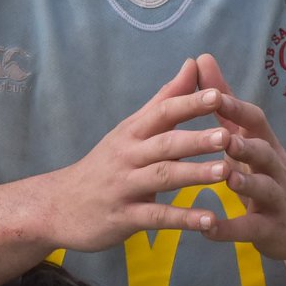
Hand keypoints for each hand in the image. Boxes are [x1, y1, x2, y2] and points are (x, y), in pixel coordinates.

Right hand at [44, 58, 238, 252]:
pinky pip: (156, 217)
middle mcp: (128, 156)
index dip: (189, 103)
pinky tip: (209, 221)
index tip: (218, 94)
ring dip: (194, 175)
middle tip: (227, 136)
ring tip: (225, 172)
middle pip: (164, 144)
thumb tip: (192, 64)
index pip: (162, 112)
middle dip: (196, 140)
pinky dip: (182, 219)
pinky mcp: (124, 218)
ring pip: (162, 178)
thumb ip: (164, 100)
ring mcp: (124, 187)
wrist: (58, 206)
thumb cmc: (105, 164)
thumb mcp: (130, 130)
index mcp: (132, 132)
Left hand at [193, 54, 285, 261]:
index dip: (235, 107)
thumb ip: (224, 105)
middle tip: (225, 138)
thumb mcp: (251, 140)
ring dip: (247, 182)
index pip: (254, 120)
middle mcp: (275, 168)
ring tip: (228, 178)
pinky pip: (251, 229)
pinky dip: (230, 229)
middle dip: (246, 144)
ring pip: (265, 188)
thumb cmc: (271, 177)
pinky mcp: (272, 230)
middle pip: (265, 152)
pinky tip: (207, 229)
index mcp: (266, 145)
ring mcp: (276, 199)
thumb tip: (201, 60)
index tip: (210, 93)